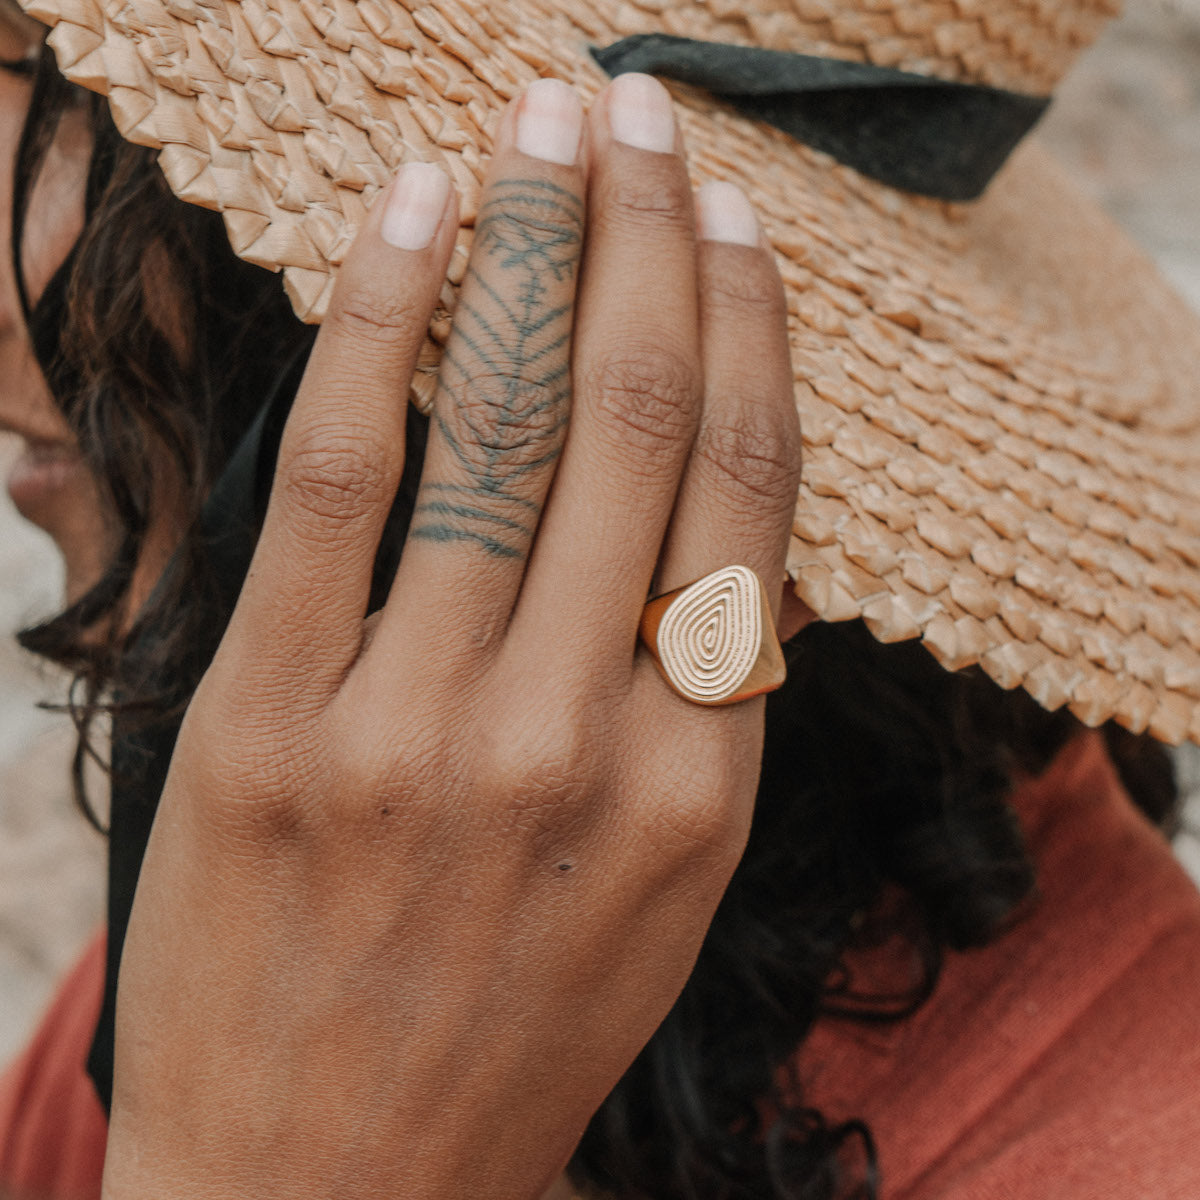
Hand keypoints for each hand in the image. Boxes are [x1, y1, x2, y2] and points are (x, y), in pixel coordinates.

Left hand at [102, 73, 799, 1199]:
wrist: (333, 1191)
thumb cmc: (508, 1024)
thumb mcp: (659, 883)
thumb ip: (687, 696)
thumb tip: (706, 506)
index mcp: (698, 785)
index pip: (749, 497)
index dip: (750, 333)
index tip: (737, 221)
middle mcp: (580, 743)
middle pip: (639, 427)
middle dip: (649, 239)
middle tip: (645, 112)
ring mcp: (421, 737)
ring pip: (502, 427)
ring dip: (533, 244)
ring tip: (549, 120)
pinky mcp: (273, 731)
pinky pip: (343, 482)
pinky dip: (382, 327)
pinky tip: (412, 212)